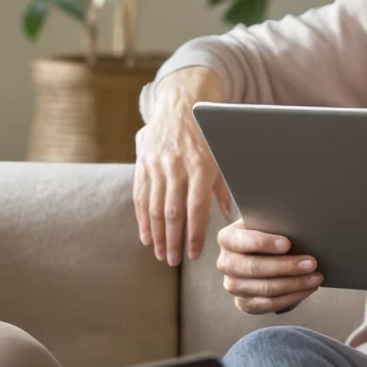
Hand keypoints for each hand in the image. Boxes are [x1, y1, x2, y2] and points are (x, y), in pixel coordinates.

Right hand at [133, 68, 230, 264]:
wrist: (180, 105)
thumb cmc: (208, 136)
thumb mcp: (221, 158)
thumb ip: (223, 188)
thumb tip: (227, 216)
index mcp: (200, 166)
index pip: (195, 208)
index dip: (194, 234)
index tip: (194, 255)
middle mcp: (176, 166)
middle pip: (172, 212)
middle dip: (172, 241)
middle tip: (173, 261)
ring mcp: (156, 165)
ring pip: (154, 207)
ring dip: (156, 235)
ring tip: (160, 254)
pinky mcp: (143, 164)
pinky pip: (140, 197)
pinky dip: (142, 219)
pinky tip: (146, 236)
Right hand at [216, 220, 321, 315]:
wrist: (264, 253)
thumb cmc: (269, 235)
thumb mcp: (266, 224)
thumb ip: (274, 225)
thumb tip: (298, 229)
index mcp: (227, 239)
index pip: (242, 241)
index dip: (264, 243)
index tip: (288, 244)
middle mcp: (225, 263)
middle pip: (254, 268)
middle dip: (286, 266)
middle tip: (311, 263)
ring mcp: (232, 285)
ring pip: (265, 289)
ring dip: (294, 284)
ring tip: (315, 277)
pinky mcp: (243, 302)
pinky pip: (268, 305)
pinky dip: (291, 298)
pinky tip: (307, 290)